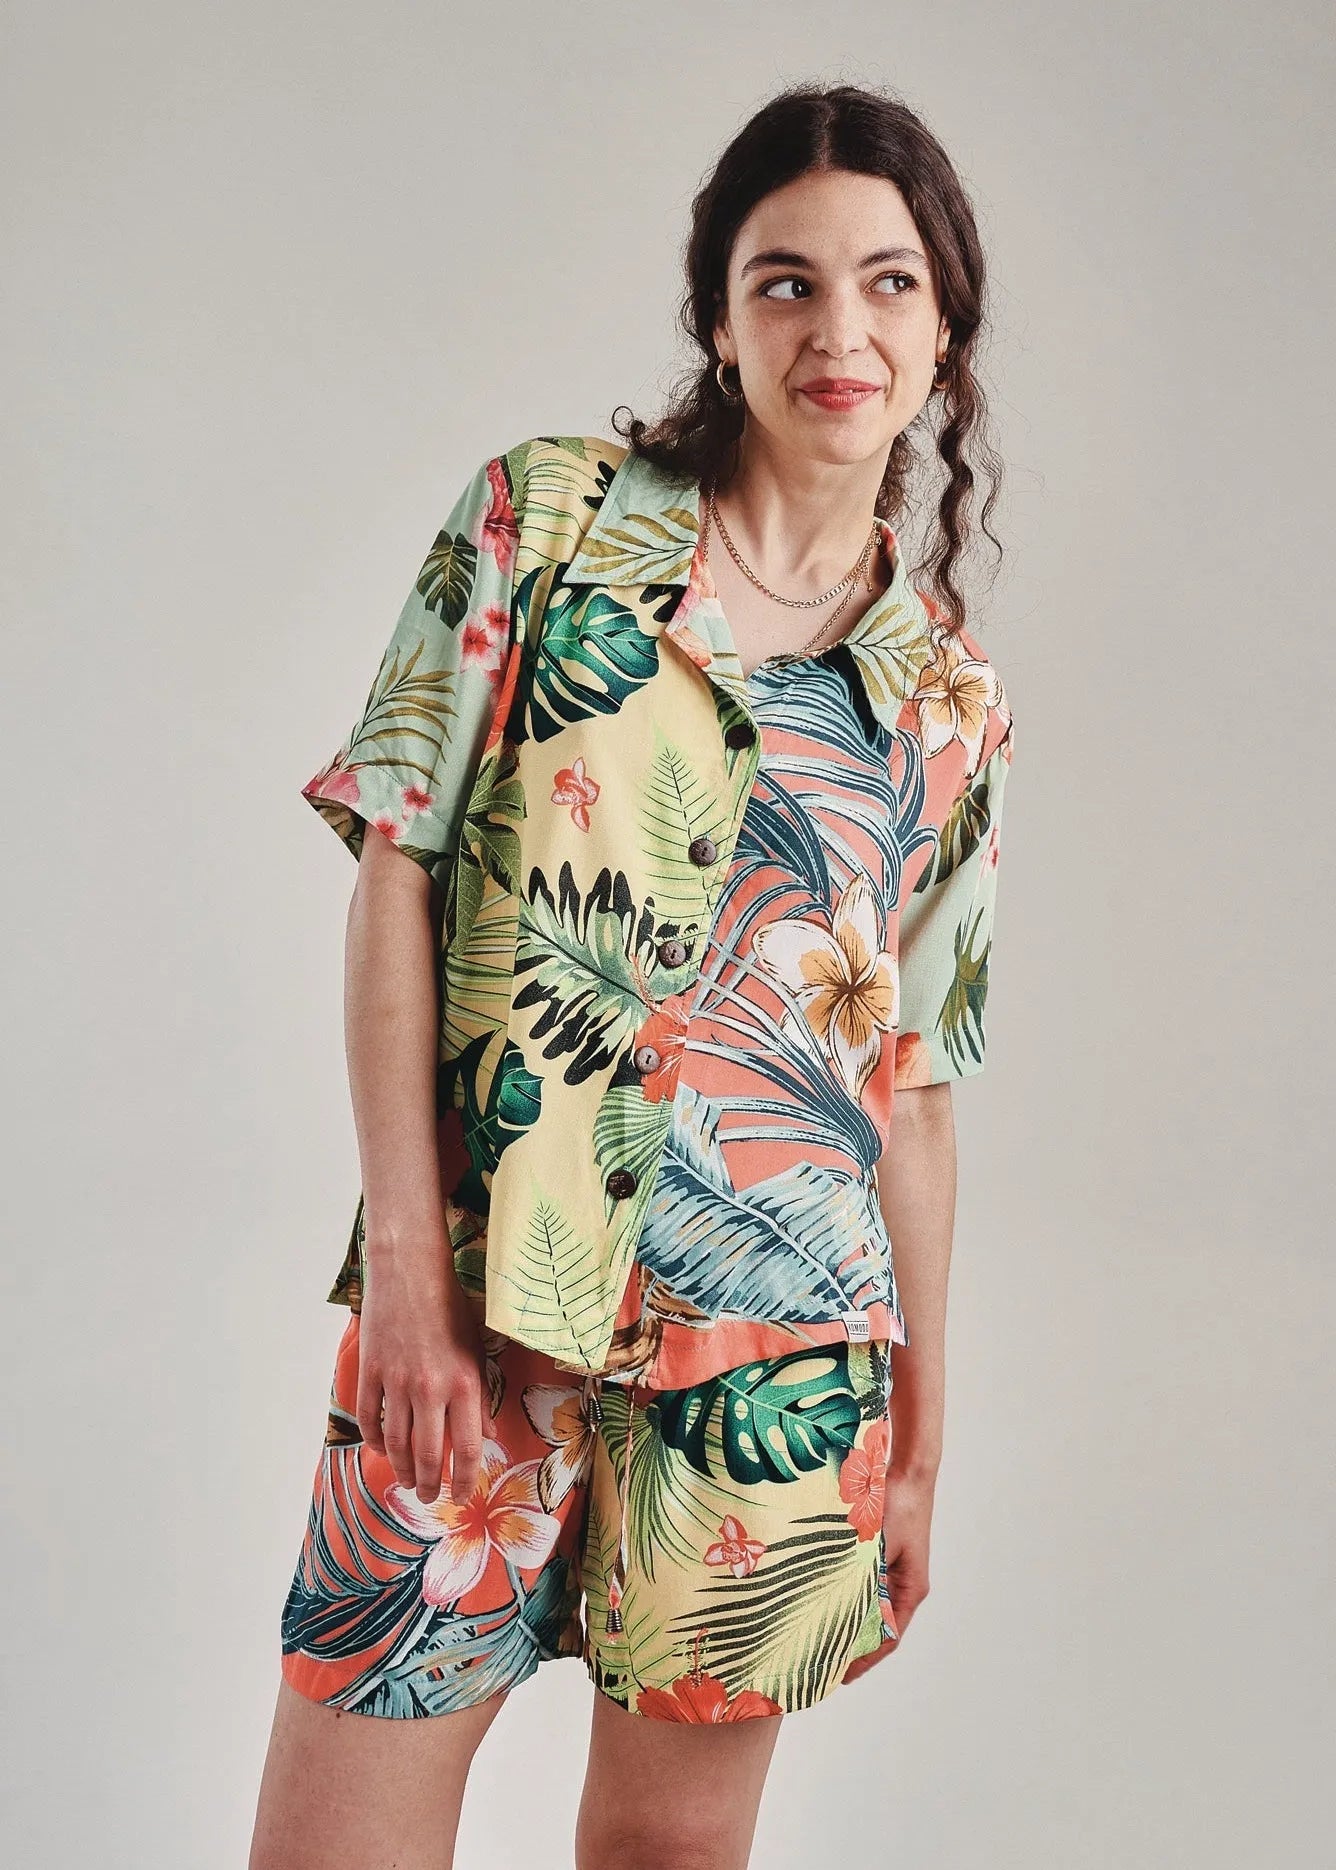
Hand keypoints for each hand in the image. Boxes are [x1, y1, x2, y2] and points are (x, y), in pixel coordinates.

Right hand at [355, 1251, 490, 1508]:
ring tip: (407, 1481)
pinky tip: (381, 1448)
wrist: (410, 1271)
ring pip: (395, 1442)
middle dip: (428, 1483)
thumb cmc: (450, 1307)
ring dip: (401, 1468)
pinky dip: (374, 1439)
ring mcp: (396, 1381)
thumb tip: (487, 1434)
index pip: (465, 1448)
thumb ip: (481, 1395)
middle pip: (426, 1454)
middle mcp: (430, 1388)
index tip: (460, 1497)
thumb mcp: (476, 1349)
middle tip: (429, 1496)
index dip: (463, 1479)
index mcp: (464, 1383)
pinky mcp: (370, 1371)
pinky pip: (369, 1417)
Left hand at [843, 1459, 935, 1681]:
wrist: (908, 1472)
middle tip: (823, 1662)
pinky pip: (864, 1587)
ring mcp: (894, 1572)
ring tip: (820, 1638)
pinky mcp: (882, 1557)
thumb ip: (861, 1572)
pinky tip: (826, 1601)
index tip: (840, 1674)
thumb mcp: (876, 1542)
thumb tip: (835, 1601)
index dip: (864, 1658)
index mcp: (910, 1589)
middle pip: (878, 1626)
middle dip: (853, 1645)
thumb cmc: (898, 1505)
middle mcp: (904, 1585)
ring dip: (848, 1622)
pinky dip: (848, 1598)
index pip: (888, 1637)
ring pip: (869, 1607)